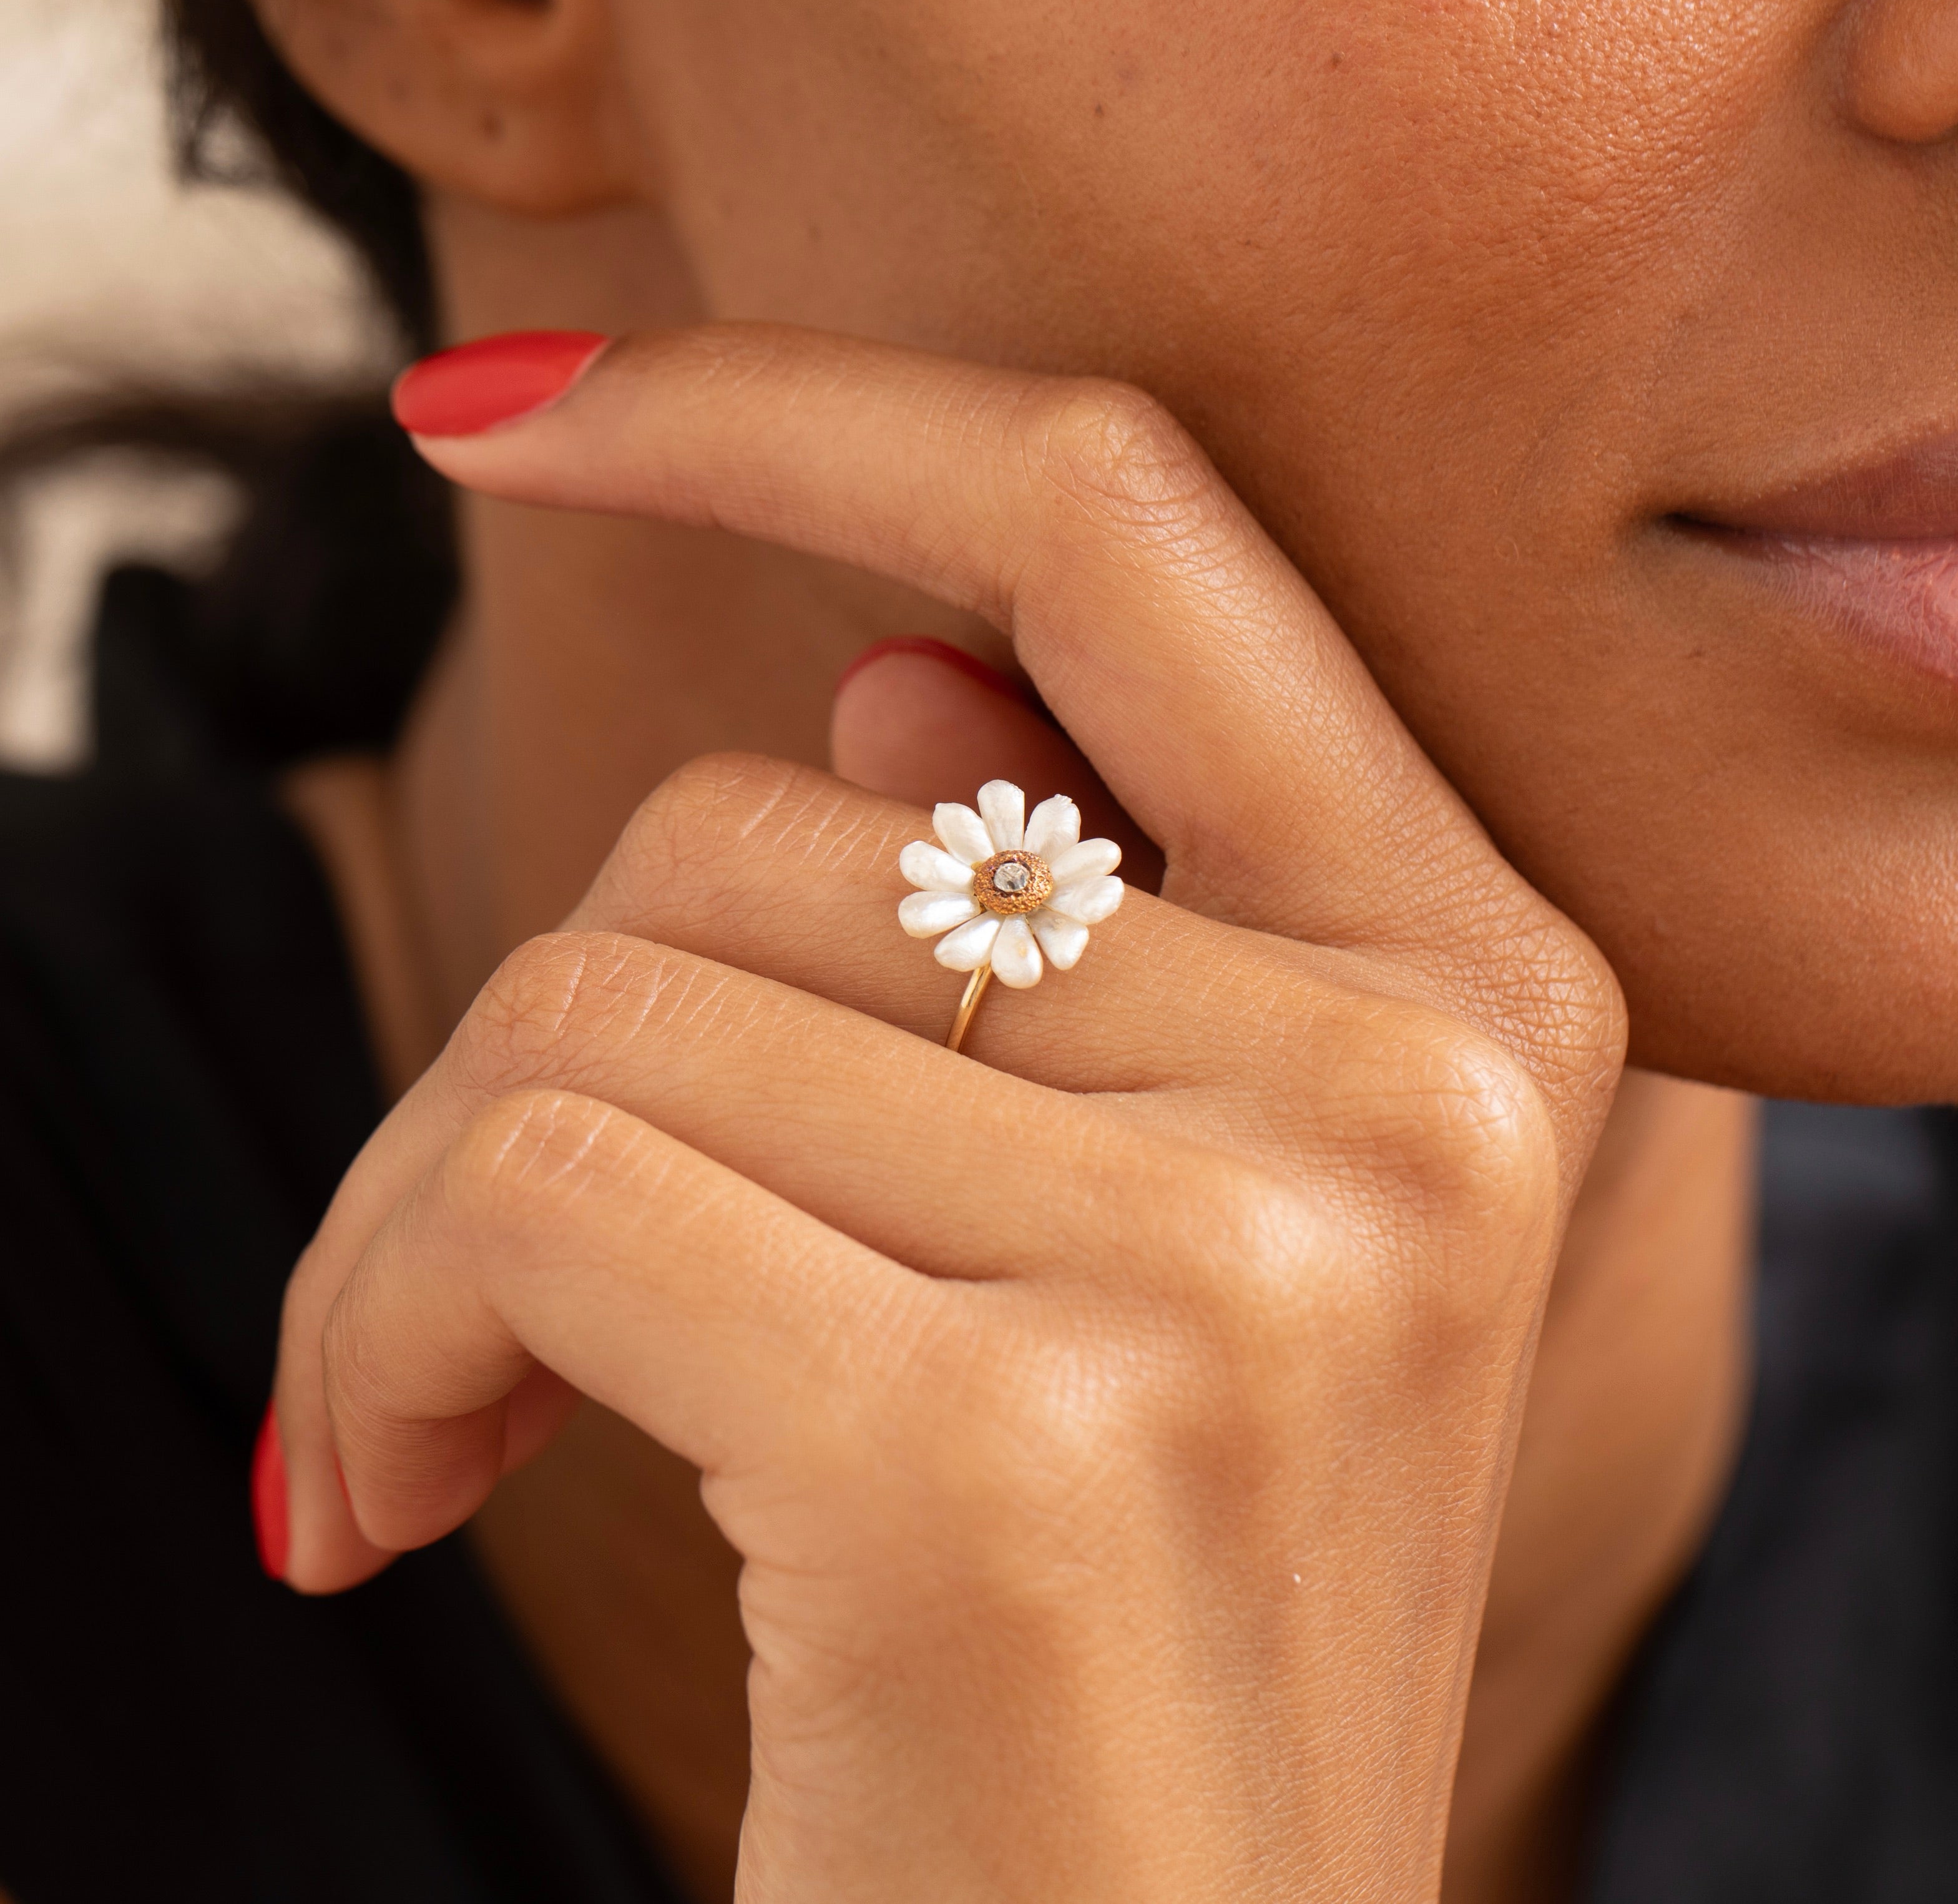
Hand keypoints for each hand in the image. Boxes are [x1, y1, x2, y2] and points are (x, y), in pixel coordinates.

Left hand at [268, 327, 1623, 1900]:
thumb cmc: (1129, 1634)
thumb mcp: (1186, 1250)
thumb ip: (1078, 918)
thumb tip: (900, 658)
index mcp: (1490, 983)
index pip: (1114, 520)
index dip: (799, 408)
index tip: (496, 406)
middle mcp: (1426, 1083)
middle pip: (771, 814)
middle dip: (540, 1024)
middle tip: (472, 1280)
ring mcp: (1251, 1261)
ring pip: (616, 987)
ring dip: (433, 1203)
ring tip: (453, 1402)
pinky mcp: (1019, 1447)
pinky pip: (540, 1178)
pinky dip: (385, 1315)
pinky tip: (397, 1486)